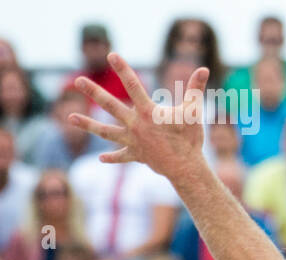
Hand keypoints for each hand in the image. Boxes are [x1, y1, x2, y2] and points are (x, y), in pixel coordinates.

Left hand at [68, 53, 208, 180]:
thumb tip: (204, 70)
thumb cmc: (190, 138)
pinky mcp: (136, 154)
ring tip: (70, 117)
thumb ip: (195, 89)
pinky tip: (101, 158)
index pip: (133, 85)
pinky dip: (112, 157)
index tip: (112, 55)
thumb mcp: (194, 111)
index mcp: (148, 112)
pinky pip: (121, 156)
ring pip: (106, 131)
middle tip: (78, 81)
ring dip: (88, 124)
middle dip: (94, 92)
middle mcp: (135, 125)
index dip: (123, 69)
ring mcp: (133, 140)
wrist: (186, 168)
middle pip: (110, 105)